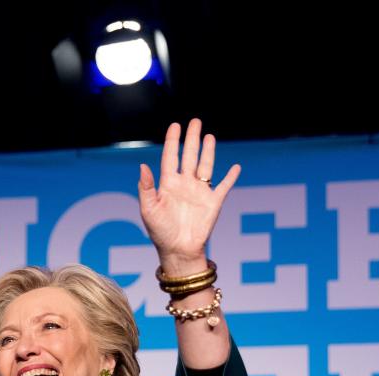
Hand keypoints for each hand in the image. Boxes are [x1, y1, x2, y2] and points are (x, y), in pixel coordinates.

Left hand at [138, 118, 240, 274]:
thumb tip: (142, 166)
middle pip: (190, 156)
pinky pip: (224, 187)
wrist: (178, 250)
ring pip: (206, 166)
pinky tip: (235, 167)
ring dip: (208, 151)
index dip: (173, 141)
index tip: (175, 125)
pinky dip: (231, 177)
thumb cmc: (160, 232)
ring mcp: (199, 192)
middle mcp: (185, 184)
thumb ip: (146, 188)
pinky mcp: (213, 203)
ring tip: (210, 136)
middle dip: (192, 139)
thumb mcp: (148, 209)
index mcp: (168, 184)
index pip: (171, 157)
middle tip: (195, 122)